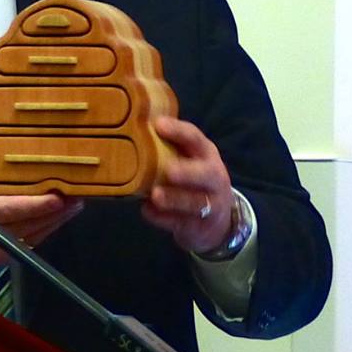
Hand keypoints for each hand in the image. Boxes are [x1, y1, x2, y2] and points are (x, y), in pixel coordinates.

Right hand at [0, 151, 80, 281]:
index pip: (10, 210)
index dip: (38, 204)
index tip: (58, 194)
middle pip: (31, 223)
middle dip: (57, 209)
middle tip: (77, 193)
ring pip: (35, 235)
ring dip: (58, 219)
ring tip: (75, 201)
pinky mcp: (2, 260)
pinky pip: (31, 244)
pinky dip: (46, 229)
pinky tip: (58, 216)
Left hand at [142, 116, 237, 254]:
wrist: (218, 220)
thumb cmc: (194, 180)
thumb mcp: (190, 161)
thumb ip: (170, 148)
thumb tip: (133, 128)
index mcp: (207, 155)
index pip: (196, 139)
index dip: (178, 131)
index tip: (158, 125)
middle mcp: (213, 178)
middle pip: (205, 174)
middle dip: (188, 172)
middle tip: (169, 170)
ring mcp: (210, 204)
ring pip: (194, 202)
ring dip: (174, 199)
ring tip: (155, 195)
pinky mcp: (199, 226)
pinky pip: (180, 222)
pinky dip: (162, 218)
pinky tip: (147, 211)